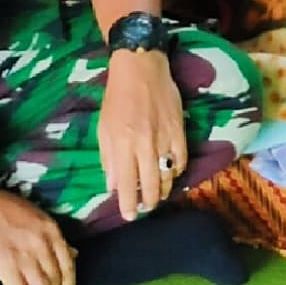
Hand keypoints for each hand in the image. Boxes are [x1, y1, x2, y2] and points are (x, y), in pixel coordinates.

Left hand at [100, 49, 186, 221]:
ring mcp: (165, 139)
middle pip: (151, 185)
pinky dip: (177, 171)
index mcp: (123, 145)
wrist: (141, 68)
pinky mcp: (179, 130)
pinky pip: (182, 160)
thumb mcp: (104, 127)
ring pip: (168, 176)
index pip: (126, 185)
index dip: (129, 205)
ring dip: (164, 190)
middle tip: (146, 208)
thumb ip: (108, 158)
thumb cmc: (117, 97)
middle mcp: (144, 146)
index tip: (129, 216)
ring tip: (159, 195)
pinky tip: (171, 173)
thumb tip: (112, 184)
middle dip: (148, 202)